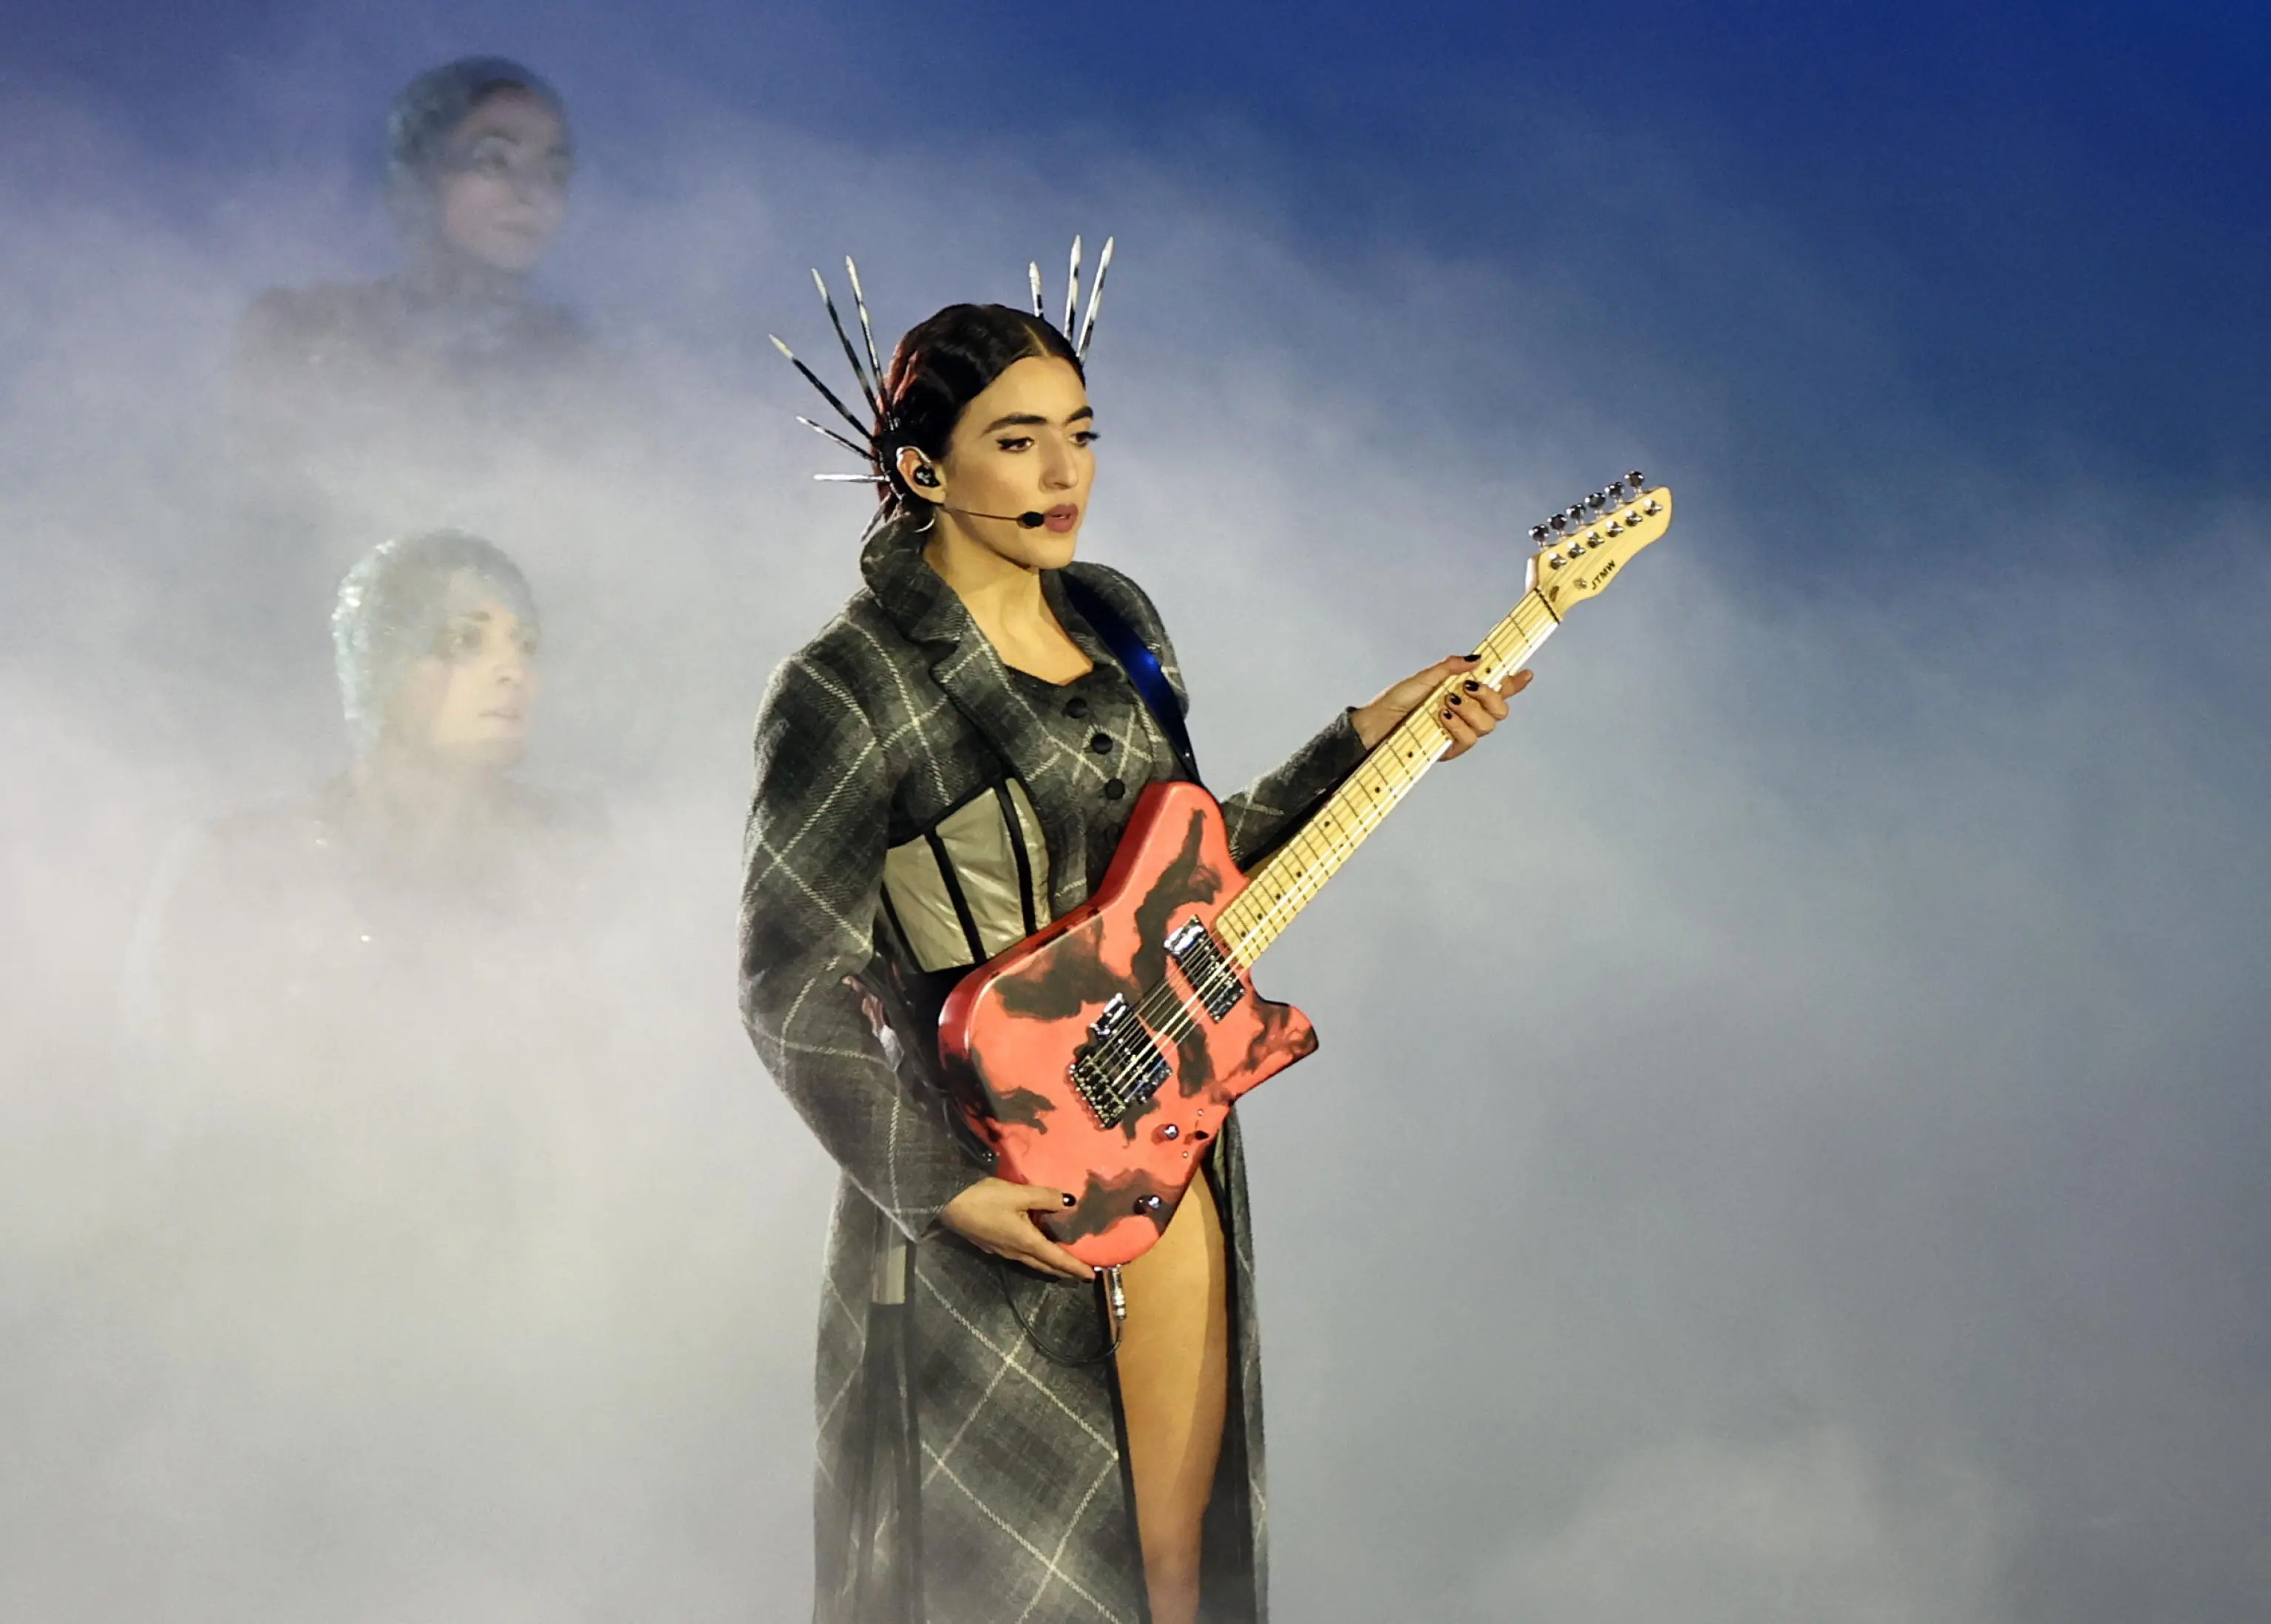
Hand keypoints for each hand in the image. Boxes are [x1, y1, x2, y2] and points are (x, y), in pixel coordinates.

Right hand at [939, 1177, 1094, 1280]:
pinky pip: (1020, 1255)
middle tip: (1080, 1274)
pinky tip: (1034, 1247)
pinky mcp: (991, 1245)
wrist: (947, 1203)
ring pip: (1032, 1262)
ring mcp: (1001, 1250)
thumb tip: (1070, 1202)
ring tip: (1062, 1263)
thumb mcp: (1018, 1194)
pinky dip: (1034, 1255)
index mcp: (1026, 1241)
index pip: (1056, 1259)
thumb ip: (1045, 1197)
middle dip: (1064, 1270)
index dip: (1075, 1268)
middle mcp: (1015, 1251)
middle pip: (1045, 1265)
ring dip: (1049, 1264)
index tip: (1091, 1276)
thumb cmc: (983, 1198)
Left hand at [1352, 656, 1533, 758]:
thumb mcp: (1423, 678)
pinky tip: (1443, 717)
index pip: (1497, 689)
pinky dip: (1459, 725)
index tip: (1525, 673)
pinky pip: (1469, 740)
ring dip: (1471, 710)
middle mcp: (1467, 713)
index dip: (1514, 682)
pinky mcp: (1450, 749)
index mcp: (1463, 693)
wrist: (1376, 725)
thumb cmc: (1396, 701)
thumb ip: (1450, 668)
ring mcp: (1460, 732)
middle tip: (1472, 687)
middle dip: (1493, 696)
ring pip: (1487, 725)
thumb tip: (1476, 659)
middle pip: (1501, 710)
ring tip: (1447, 702)